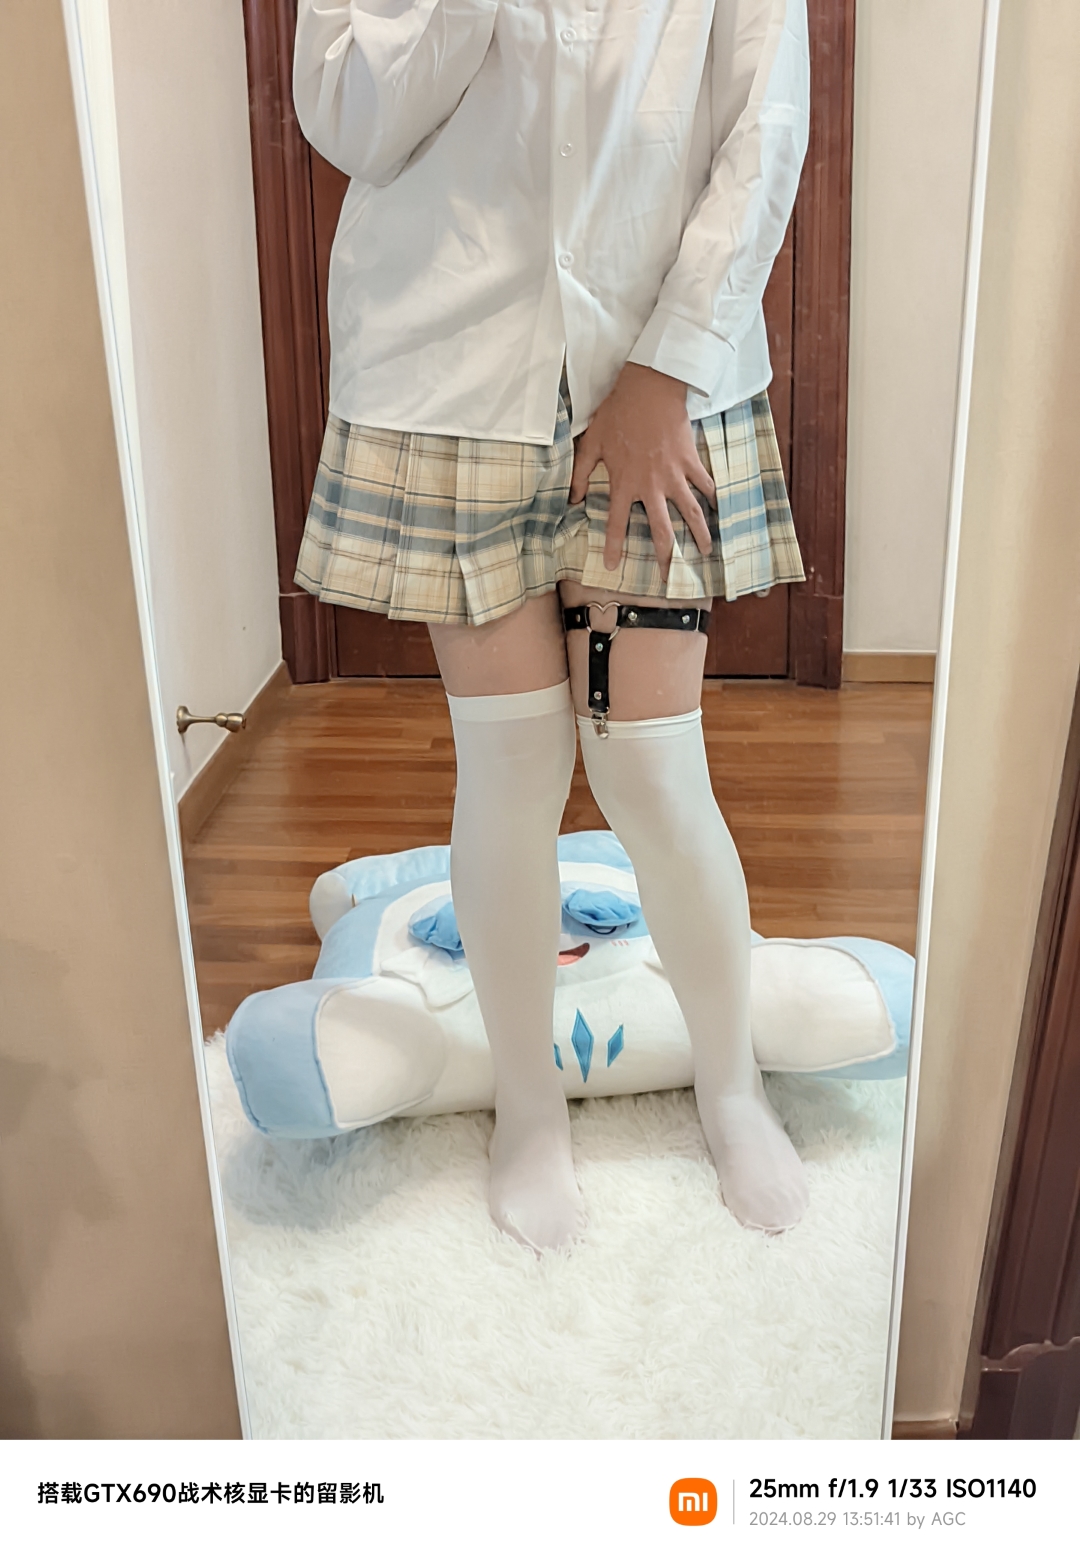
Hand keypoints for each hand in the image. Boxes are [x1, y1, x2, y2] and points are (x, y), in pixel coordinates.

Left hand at [568, 363, 716, 578]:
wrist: (649, 388)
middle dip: (667, 556)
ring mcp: (674, 475)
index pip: (617, 523)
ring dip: (699, 535)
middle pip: (661, 530)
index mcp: (624, 483)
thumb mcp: (591, 443)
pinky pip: (705, 486)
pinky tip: (720, 514)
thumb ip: (581, 473)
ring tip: (705, 552)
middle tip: (671, 576)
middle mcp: (651, 486)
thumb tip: (572, 499)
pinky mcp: (690, 461)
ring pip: (690, 513)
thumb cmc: (617, 413)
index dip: (614, 547)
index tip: (614, 567)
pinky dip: (714, 500)